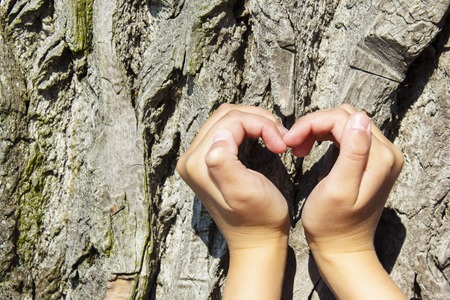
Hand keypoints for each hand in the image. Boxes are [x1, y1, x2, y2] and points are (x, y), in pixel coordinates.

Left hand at [176, 104, 289, 298]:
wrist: (257, 239)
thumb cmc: (259, 218)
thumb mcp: (244, 192)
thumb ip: (224, 163)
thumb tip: (220, 136)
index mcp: (197, 163)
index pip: (230, 121)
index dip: (260, 124)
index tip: (281, 144)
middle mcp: (190, 158)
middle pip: (226, 115)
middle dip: (258, 120)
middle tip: (280, 137)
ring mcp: (197, 159)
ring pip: (226, 119)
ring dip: (254, 122)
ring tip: (274, 137)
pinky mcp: (207, 161)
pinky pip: (226, 130)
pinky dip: (247, 128)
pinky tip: (262, 138)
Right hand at [284, 104, 404, 298]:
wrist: (341, 246)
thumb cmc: (332, 223)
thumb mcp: (339, 189)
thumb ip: (353, 152)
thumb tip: (359, 118)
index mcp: (381, 157)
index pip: (343, 119)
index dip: (312, 124)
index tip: (289, 140)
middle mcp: (387, 152)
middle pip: (345, 116)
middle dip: (314, 124)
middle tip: (292, 144)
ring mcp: (381, 155)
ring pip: (344, 122)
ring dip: (318, 129)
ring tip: (299, 147)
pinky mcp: (371, 160)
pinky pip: (347, 133)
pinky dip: (325, 135)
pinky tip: (310, 147)